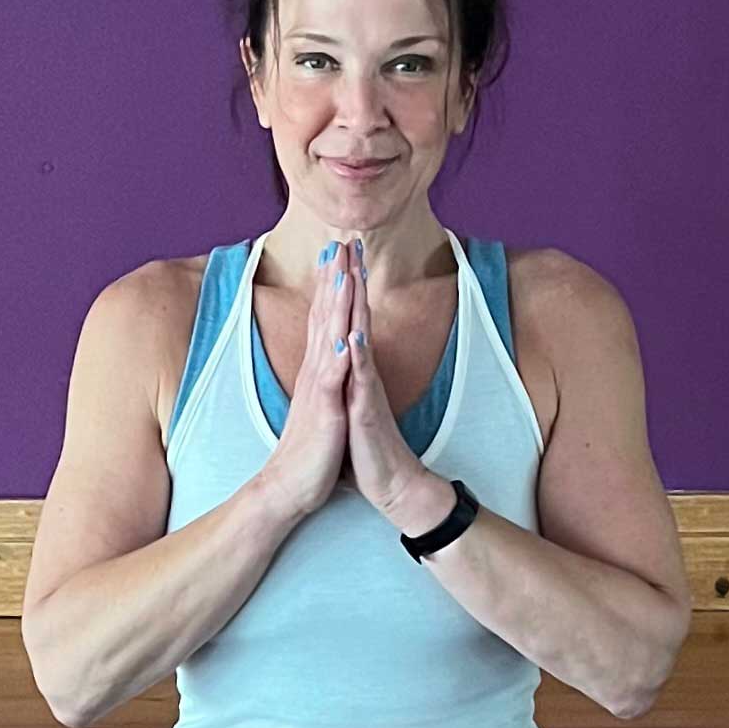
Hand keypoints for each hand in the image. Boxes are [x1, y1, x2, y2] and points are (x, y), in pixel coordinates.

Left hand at [342, 249, 427, 514]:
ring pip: (361, 340)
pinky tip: (354, 334)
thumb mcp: (352, 405)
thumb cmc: (370, 448)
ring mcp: (366, 390)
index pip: (349, 319)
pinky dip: (358, 357)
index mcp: (356, 371)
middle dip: (352, 280)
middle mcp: (363, 373)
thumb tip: (343, 357)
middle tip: (348, 241)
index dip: (342, 287)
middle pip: (357, 317)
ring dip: (356, 307)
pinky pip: (362, 381)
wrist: (392, 486)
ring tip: (351, 273)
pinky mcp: (366, 413)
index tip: (336, 252)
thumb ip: (348, 379)